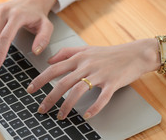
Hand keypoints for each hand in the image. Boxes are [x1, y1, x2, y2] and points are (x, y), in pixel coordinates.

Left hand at [26, 39, 160, 119]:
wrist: (135, 53)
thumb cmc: (110, 53)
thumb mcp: (86, 49)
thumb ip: (67, 52)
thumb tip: (49, 59)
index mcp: (79, 57)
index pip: (54, 68)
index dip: (40, 79)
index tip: (30, 89)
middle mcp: (87, 65)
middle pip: (63, 82)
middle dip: (49, 97)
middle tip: (41, 109)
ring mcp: (99, 74)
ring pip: (78, 91)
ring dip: (67, 105)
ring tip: (60, 116)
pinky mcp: (112, 83)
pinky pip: (101, 97)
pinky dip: (94, 107)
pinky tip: (86, 115)